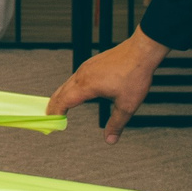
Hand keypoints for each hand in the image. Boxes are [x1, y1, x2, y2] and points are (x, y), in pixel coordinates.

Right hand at [48, 31, 166, 141]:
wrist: (142, 51)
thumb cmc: (135, 74)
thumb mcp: (127, 105)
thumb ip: (116, 124)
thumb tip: (110, 139)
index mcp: (87, 85)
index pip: (63, 101)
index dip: (56, 112)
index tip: (53, 122)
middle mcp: (83, 74)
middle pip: (61, 92)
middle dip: (54, 105)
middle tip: (50, 117)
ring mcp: (87, 67)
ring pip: (67, 83)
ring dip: (61, 95)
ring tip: (60, 106)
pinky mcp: (92, 63)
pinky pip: (75, 77)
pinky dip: (69, 88)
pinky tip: (76, 92)